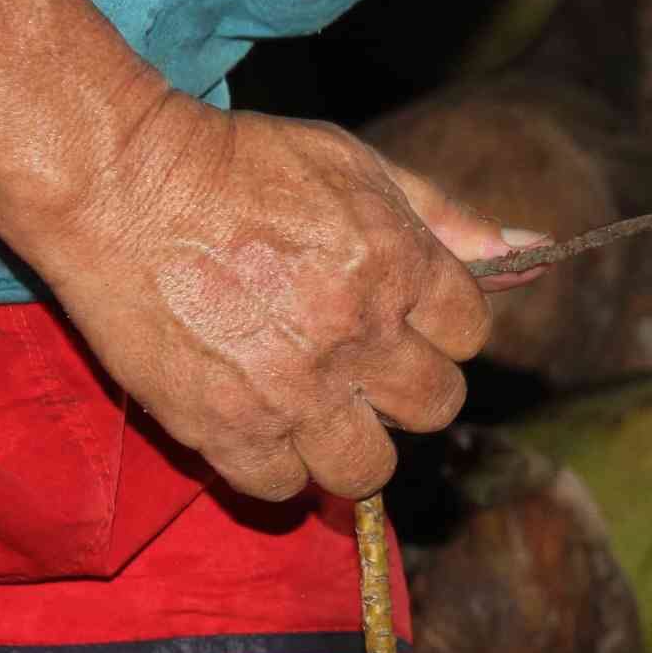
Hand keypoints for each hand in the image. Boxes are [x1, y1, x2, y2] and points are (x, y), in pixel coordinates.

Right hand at [24, 92, 541, 500]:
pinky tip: (260, 424)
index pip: (471, 334)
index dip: (440, 327)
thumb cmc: (239, 165)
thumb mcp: (356, 166)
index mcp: (396, 265)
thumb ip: (445, 217)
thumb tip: (534, 253)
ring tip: (316, 410)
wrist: (117, 183)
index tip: (402, 318)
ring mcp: (291, 389)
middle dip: (405, 389)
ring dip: (351, 447)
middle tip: (359, 366)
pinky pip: (282, 487)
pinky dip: (277, 466)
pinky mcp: (225, 427)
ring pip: (368, 470)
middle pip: (433, 407)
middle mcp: (355, 335)